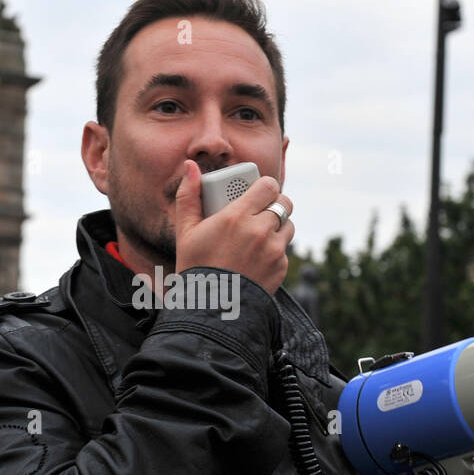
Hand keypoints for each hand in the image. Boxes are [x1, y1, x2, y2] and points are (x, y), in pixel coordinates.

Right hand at [174, 160, 293, 294]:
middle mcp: (260, 230)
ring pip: (288, 226)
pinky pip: (284, 250)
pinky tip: (257, 259)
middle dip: (275, 204)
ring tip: (260, 235)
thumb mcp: (186, 231)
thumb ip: (188, 196)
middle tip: (261, 211)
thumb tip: (190, 166)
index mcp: (237, 216)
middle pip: (284, 203)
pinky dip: (275, 251)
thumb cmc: (195, 267)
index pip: (268, 185)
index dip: (265, 186)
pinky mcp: (281, 268)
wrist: (211, 308)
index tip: (257, 191)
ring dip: (277, 227)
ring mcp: (273, 250)